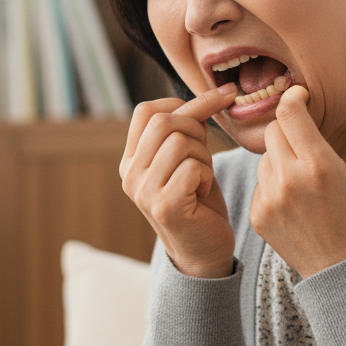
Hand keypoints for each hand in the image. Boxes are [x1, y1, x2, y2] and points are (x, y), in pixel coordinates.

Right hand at [120, 83, 238, 277]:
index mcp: (130, 160)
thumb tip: (212, 93)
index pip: (146, 110)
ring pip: (181, 142)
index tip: (215, 101)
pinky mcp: (164, 206)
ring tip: (202, 177)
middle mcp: (129, 174)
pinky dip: (207, 176)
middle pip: (164, 121)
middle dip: (196, 128)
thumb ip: (185, 129)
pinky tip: (203, 193)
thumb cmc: (199, 200)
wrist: (203, 251)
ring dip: (204, 156)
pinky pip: (193, 167)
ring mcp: (143, 192)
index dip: (182, 102)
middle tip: (205, 153)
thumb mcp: (187, 158)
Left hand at [249, 87, 345, 277]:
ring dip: (280, 158)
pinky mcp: (258, 215)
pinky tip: (295, 200)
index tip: (302, 99)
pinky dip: (273, 184)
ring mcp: (270, 199)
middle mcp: (289, 180)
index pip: (289, 112)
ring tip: (305, 179)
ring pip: (264, 157)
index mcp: (319, 166)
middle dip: (289, 129)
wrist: (344, 273)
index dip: (294, 98)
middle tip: (308, 145)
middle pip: (273, 130)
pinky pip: (259, 182)